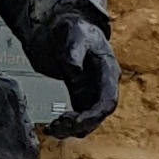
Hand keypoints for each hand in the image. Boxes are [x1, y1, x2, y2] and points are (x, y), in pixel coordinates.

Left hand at [53, 20, 118, 138]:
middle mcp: (104, 86)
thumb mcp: (74, 34)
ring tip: (51, 128)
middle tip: (56, 126)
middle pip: (98, 116)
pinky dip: (65, 127)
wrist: (67, 29)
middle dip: (79, 125)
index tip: (75, 121)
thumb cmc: (75, 29)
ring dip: (71, 129)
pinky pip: (77, 119)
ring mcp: (93, 94)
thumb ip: (74, 50)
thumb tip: (74, 69)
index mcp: (108, 70)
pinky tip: (49, 127)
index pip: (108, 100)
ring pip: (88, 122)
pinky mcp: (81, 98)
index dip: (94, 115)